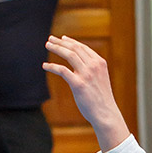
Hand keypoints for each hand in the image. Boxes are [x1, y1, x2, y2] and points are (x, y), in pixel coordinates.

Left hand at [43, 35, 129, 152]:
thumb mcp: (100, 79)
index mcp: (100, 63)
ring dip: (56, 48)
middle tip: (50, 39)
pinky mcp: (78, 84)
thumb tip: (78, 65)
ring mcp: (86, 74)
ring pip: (69, 55)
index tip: (62, 38)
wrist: (106, 113)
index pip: (83, 47)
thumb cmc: (102, 99)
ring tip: (47, 45)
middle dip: (61, 42)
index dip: (71, 41)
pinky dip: (52, 66)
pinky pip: (62, 70)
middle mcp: (94, 66)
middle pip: (74, 48)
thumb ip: (92, 69)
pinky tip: (45, 65)